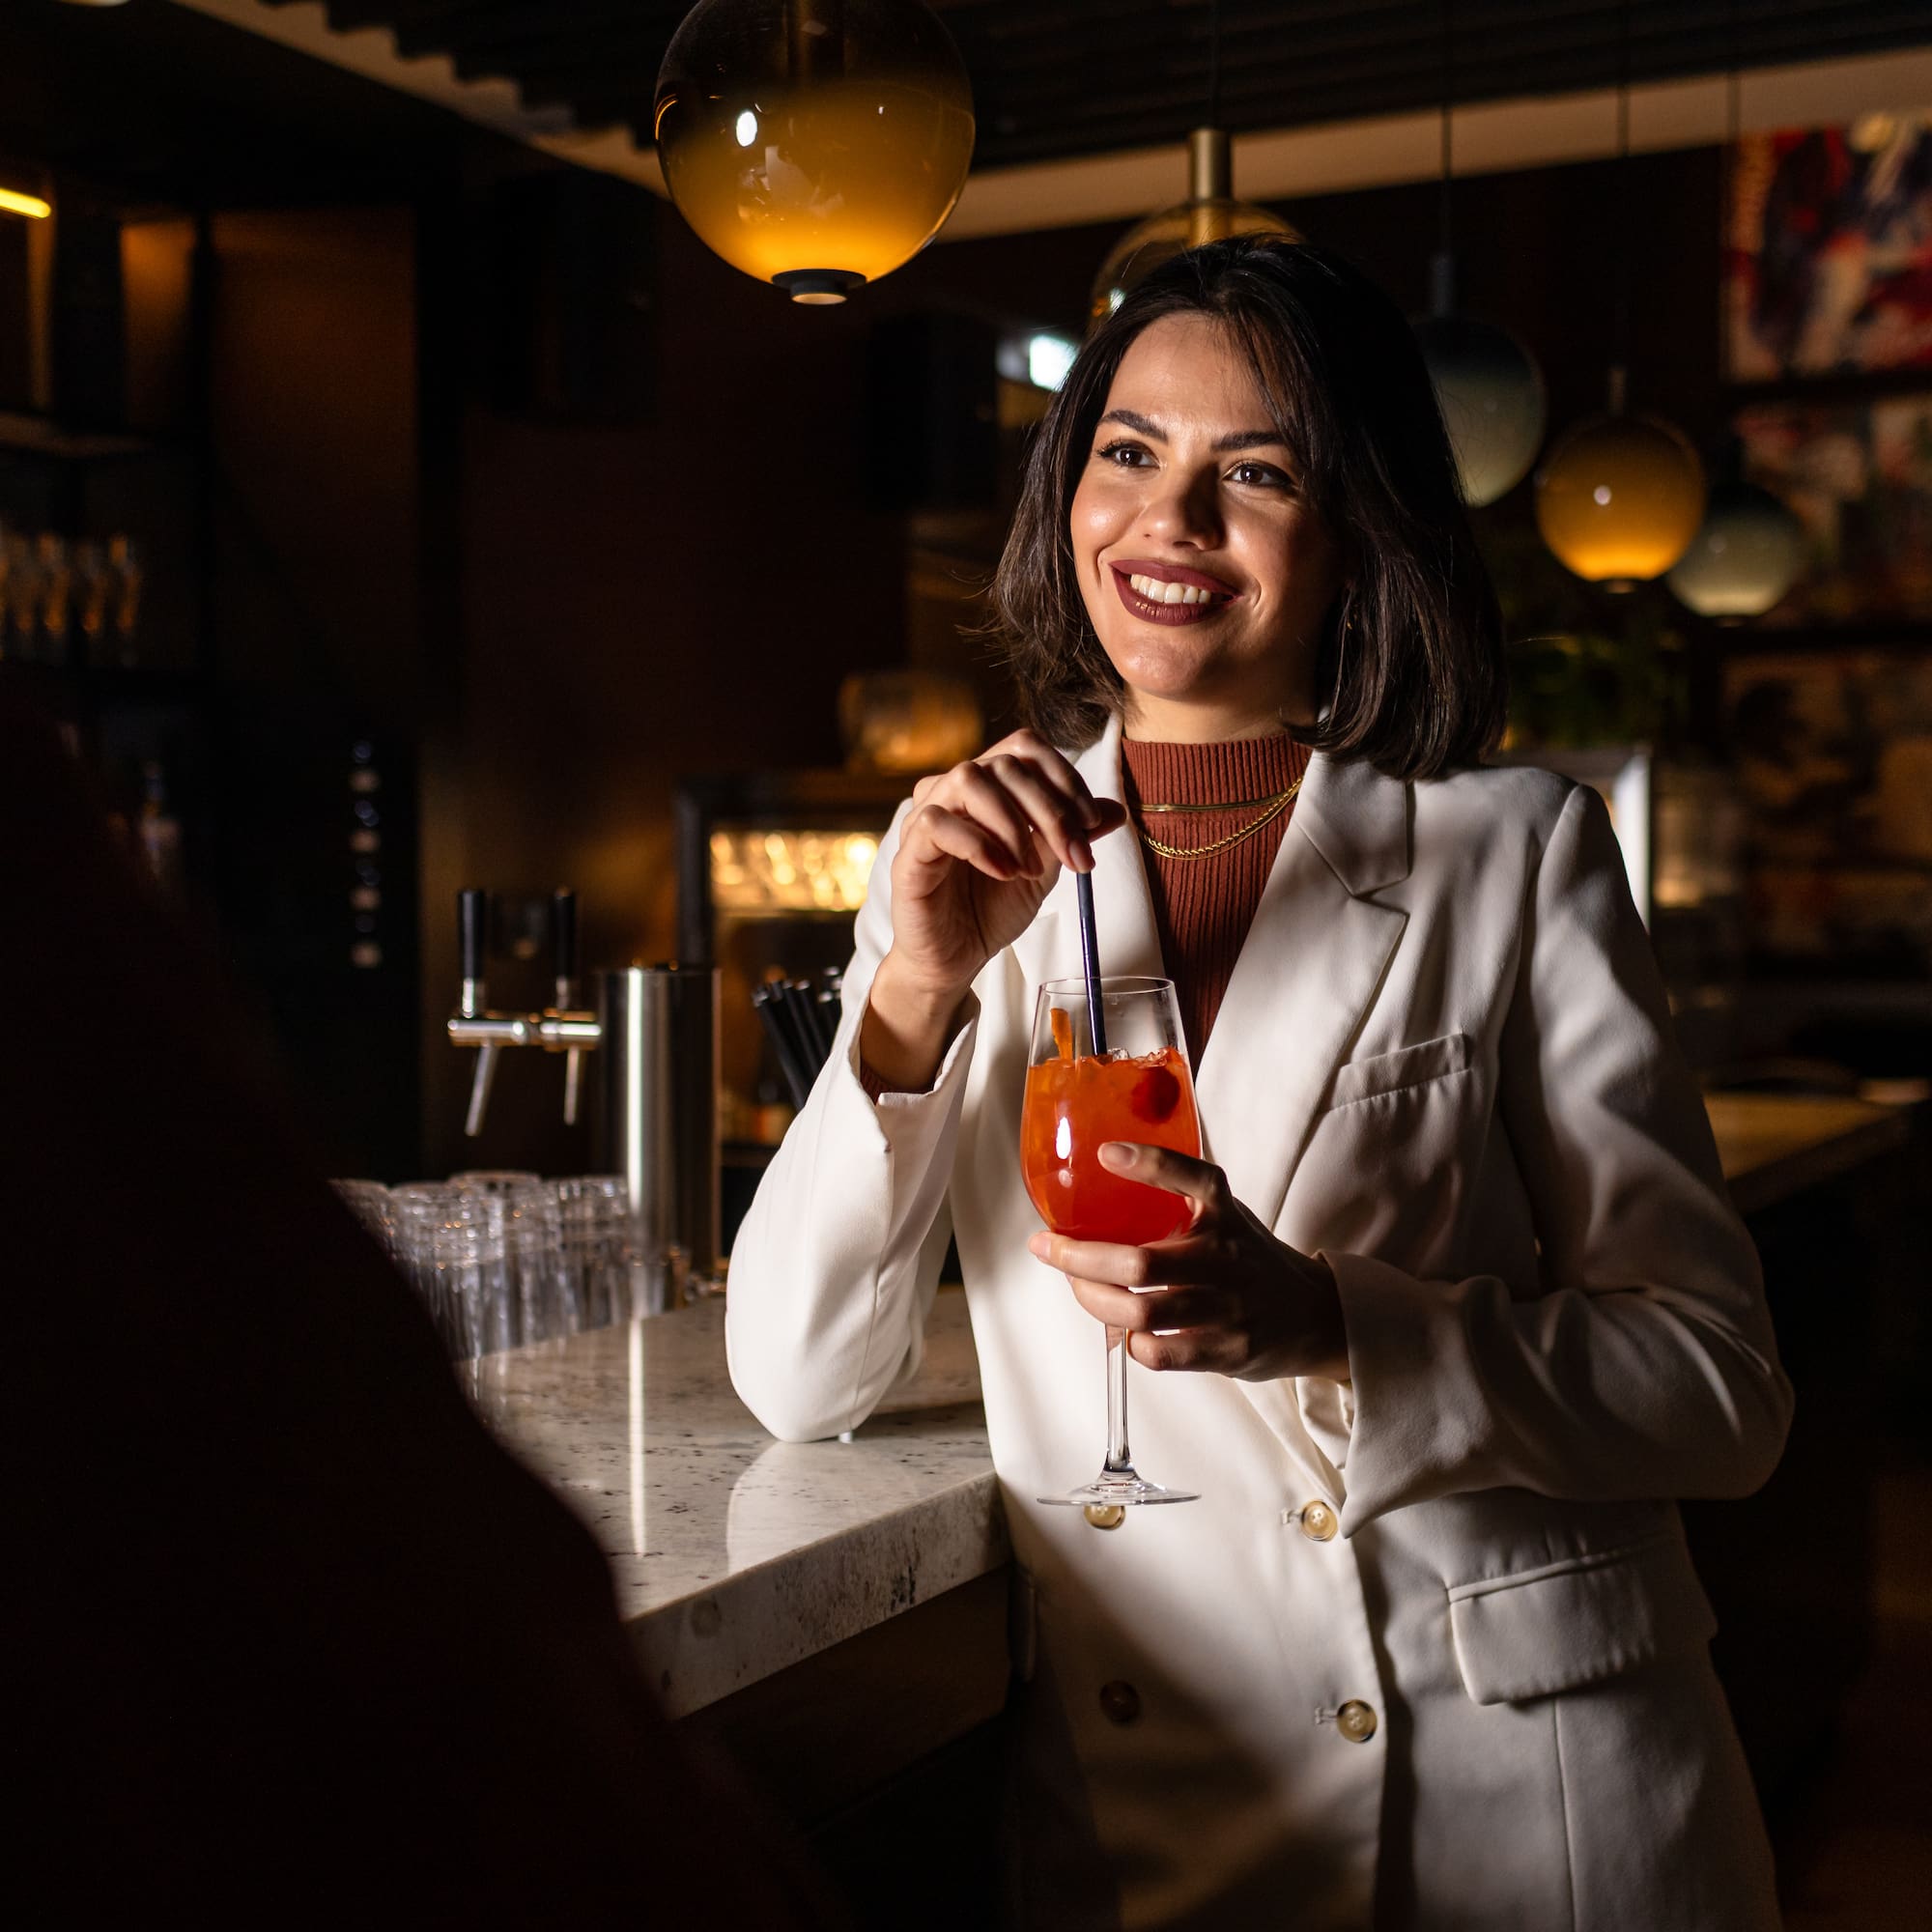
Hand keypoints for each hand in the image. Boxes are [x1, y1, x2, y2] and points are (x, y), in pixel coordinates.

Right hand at [864, 732, 1126, 1090]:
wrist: (956, 960)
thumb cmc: (991, 910)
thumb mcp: (1045, 869)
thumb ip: (1071, 836)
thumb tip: (1115, 810)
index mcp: (986, 788)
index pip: (1024, 748)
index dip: (1064, 777)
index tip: (1093, 823)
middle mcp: (952, 792)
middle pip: (1004, 764)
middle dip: (1051, 810)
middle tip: (1075, 856)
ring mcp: (925, 817)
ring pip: (968, 779)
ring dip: (1012, 823)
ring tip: (1031, 869)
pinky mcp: (907, 852)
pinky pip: (936, 823)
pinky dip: (979, 845)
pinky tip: (1003, 873)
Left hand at [1026, 1142, 1350, 1382]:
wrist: (1314, 1316)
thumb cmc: (1249, 1259)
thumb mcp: (1227, 1215)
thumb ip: (1179, 1199)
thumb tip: (1098, 1181)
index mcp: (1226, 1214)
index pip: (1195, 1177)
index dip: (1150, 1163)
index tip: (1105, 1153)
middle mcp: (1228, 1257)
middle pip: (1140, 1263)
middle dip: (1079, 1258)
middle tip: (1049, 1248)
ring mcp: (1228, 1308)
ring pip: (1140, 1311)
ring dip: (1093, 1301)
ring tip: (1078, 1287)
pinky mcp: (1228, 1351)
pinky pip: (1158, 1352)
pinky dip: (1128, 1342)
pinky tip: (1123, 1330)